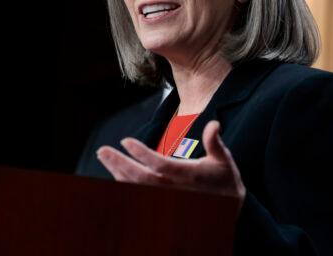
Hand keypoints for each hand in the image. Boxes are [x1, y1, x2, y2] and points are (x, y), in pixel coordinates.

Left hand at [97, 120, 245, 212]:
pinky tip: (114, 172)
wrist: (229, 208)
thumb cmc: (224, 179)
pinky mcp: (163, 202)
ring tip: (104, 157)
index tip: (125, 141)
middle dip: (121, 164)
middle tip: (103, 150)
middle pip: (143, 179)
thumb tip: (214, 124)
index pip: (161, 165)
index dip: (142, 154)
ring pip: (138, 188)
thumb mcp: (224, 159)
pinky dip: (124, 184)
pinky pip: (139, 195)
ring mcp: (168, 198)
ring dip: (118, 172)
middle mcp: (176, 189)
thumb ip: (215, 142)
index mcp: (189, 176)